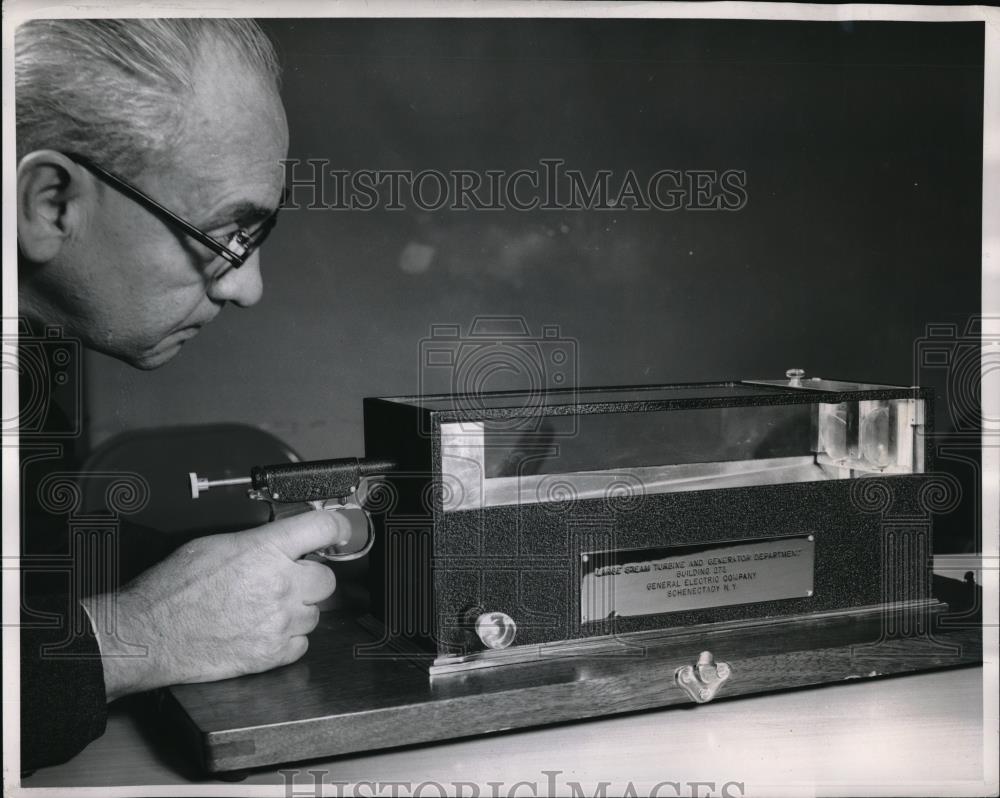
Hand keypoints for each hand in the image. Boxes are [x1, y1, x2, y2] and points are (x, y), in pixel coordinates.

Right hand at [81, 510, 343, 700]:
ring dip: (297, 610)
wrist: (150, 633)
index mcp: (265, 550)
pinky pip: (301, 643)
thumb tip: (282, 541)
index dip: (336, 527)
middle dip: (309, 578)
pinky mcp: (272, 653)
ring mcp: (279, 621)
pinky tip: (263, 630)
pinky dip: (287, 639)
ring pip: (315, 613)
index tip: (340, 531)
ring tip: (264, 608)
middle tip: (286, 580)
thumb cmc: (172, 589)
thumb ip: (257, 542)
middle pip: (326, 579)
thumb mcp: (214, 544)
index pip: (323, 528)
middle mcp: (279, 584)